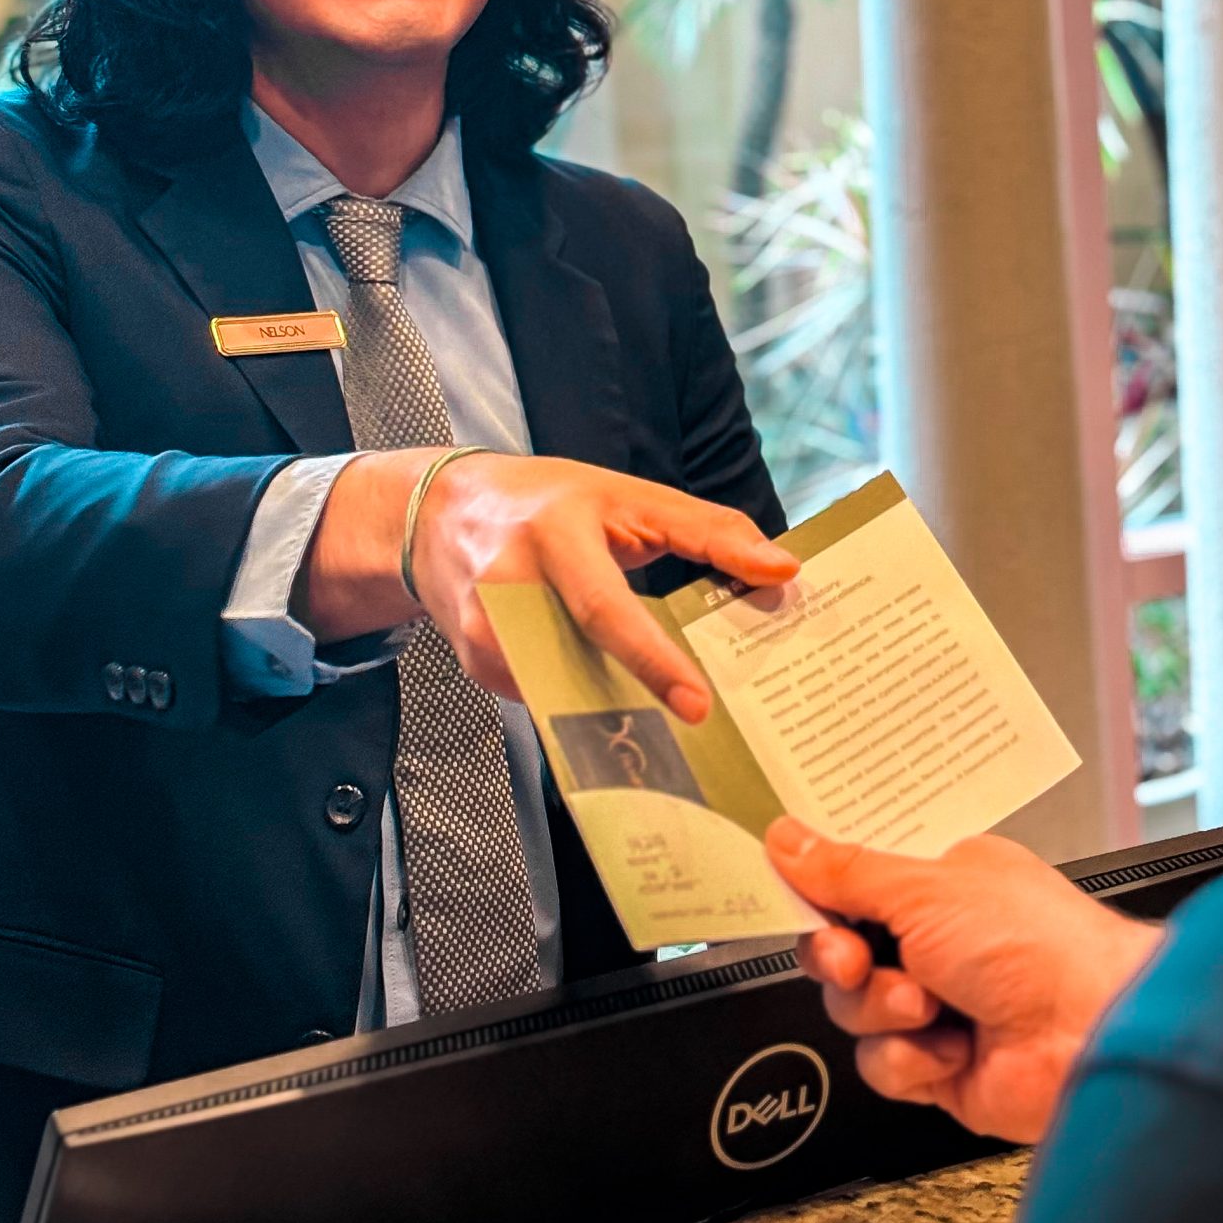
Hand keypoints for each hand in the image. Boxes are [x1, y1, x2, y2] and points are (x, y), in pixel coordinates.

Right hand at [305, 449, 795, 721]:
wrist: (440, 515)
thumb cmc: (551, 501)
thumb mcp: (628, 495)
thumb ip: (706, 529)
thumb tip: (781, 571)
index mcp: (554, 533)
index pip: (606, 608)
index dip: (653, 660)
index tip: (698, 705)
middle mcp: (508, 584)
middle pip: (586, 662)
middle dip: (642, 699)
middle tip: (699, 728)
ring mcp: (485, 633)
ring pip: (569, 689)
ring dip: (619, 706)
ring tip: (667, 721)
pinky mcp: (477, 665)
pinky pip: (546, 696)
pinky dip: (584, 699)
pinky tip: (612, 697)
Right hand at [766, 818, 1162, 1141]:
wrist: (1090, 1034)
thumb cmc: (1040, 944)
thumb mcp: (925, 888)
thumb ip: (846, 871)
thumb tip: (788, 839)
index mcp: (939, 881)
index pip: (856, 876)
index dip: (821, 886)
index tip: (792, 887)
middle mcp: (936, 940)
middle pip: (840, 948)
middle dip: (841, 956)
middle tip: (856, 956)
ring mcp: (937, 1005)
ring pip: (852, 1009)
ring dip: (884, 1008)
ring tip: (930, 1003)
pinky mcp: (939, 1066)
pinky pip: (880, 1065)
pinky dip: (911, 1059)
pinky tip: (953, 1047)